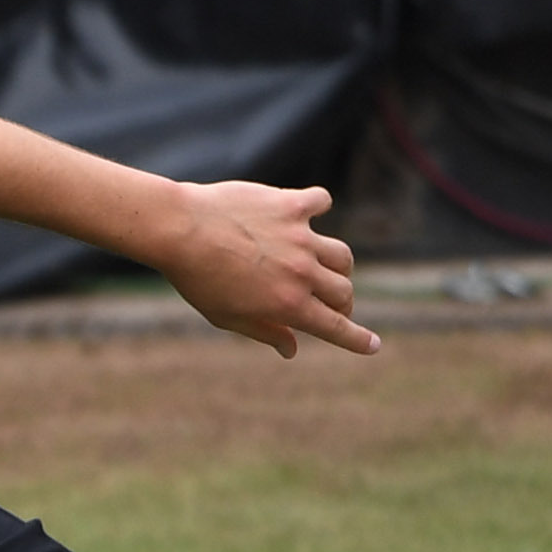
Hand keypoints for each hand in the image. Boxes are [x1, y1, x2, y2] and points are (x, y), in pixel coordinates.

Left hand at [164, 183, 372, 357]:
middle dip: (341, 304)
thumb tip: (292, 349)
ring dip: (337, 267)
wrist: (178, 230)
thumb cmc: (196, 278)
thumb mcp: (226, 317)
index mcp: (288, 305)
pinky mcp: (291, 205)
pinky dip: (319, 205)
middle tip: (330, 306)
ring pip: (341, 255)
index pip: (335, 327)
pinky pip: (321, 201)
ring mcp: (300, 237)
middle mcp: (302, 273)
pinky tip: (309, 211)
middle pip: (343, 292)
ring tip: (321, 269)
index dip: (357, 339)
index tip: (373, 345)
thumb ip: (265, 331)